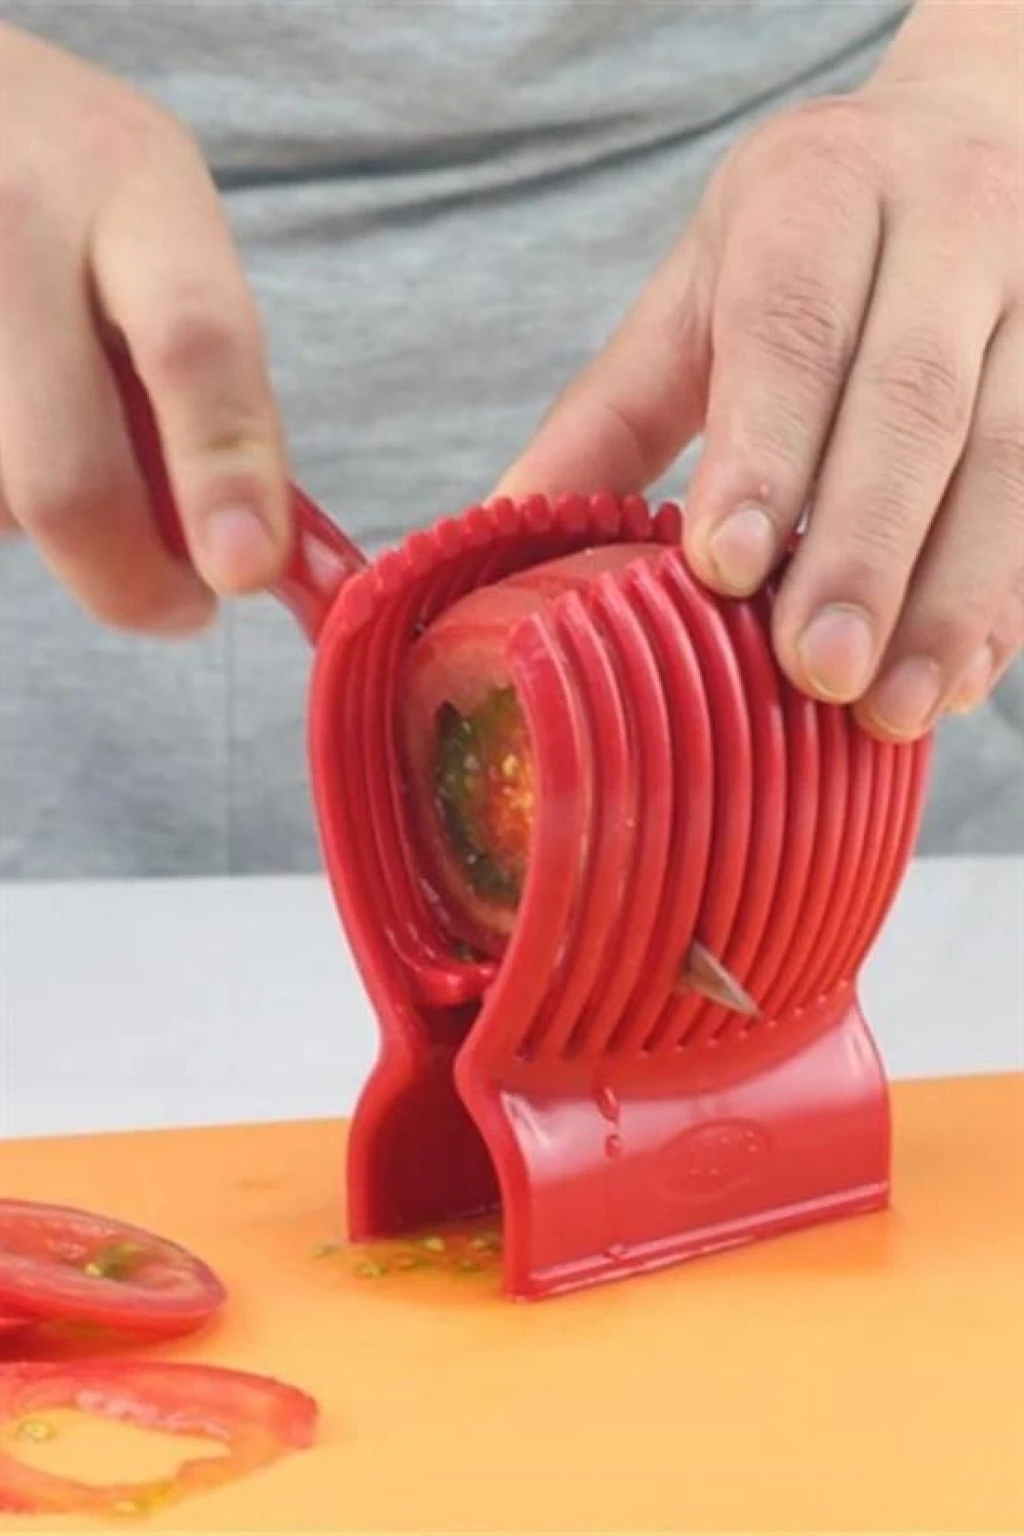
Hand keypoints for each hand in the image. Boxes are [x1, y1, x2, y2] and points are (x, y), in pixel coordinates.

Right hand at [0, 24, 288, 632]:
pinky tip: (10, 421)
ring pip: (2, 504)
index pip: (192, 344)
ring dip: (43, 520)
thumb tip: (248, 559)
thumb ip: (215, 383)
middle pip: (68, 476)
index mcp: (131, 187)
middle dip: (130, 582)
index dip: (223, 470)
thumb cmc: (78, 190)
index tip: (245, 571)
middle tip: (177, 606)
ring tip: (55, 425)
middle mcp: (12, 224)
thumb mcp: (167, 238)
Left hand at [498, 0, 1022, 739]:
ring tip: (891, 707)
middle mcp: (946, 224)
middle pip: (913, 398)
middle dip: (864, 546)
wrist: (969, 140)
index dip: (767, 453)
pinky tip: (957, 677)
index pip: (792, 328)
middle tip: (818, 671)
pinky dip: (1007, 599)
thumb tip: (495, 539)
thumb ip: (607, 418)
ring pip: (1014, 453)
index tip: (728, 570)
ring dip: (953, 594)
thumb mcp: (693, 298)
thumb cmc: (806, 240)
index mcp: (819, 195)